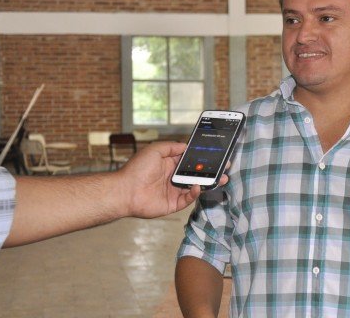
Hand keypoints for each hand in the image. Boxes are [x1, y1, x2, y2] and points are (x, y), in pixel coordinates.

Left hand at [115, 141, 229, 218]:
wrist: (125, 191)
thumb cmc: (137, 169)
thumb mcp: (155, 150)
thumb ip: (173, 147)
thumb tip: (187, 145)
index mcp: (170, 164)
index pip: (190, 160)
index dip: (202, 158)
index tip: (215, 154)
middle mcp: (173, 177)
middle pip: (197, 174)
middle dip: (211, 171)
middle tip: (225, 167)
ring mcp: (174, 191)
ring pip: (196, 187)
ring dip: (209, 182)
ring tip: (222, 178)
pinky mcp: (173, 204)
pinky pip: (188, 198)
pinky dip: (195, 193)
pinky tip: (197, 187)